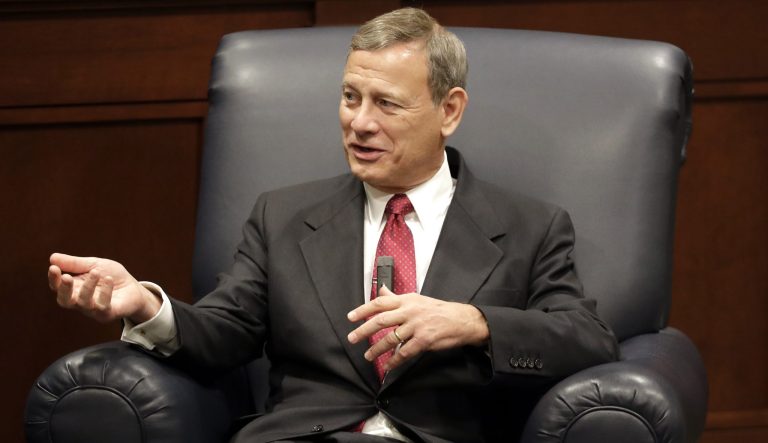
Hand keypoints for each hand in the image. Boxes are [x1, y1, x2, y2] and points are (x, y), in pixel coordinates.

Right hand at [48, 253, 160, 323]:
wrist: (133, 287)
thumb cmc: (110, 276)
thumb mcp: (94, 265)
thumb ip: (74, 263)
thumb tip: (52, 258)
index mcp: (73, 289)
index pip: (57, 287)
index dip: (54, 279)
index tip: (53, 267)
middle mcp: (80, 301)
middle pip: (64, 301)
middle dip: (64, 289)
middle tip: (67, 277)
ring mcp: (93, 310)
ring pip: (83, 303)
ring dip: (88, 287)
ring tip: (96, 272)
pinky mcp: (108, 314)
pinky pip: (103, 306)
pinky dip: (105, 293)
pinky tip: (109, 280)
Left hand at [346, 286, 488, 370]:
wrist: (462, 320)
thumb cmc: (438, 310)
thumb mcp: (416, 299)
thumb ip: (396, 297)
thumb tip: (380, 290)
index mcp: (406, 300)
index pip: (380, 302)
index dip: (363, 310)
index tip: (351, 317)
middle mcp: (410, 311)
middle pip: (381, 320)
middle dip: (364, 330)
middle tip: (352, 338)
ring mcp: (417, 326)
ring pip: (391, 338)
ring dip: (377, 349)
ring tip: (368, 355)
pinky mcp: (424, 340)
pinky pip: (404, 352)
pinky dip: (394, 360)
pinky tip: (388, 365)